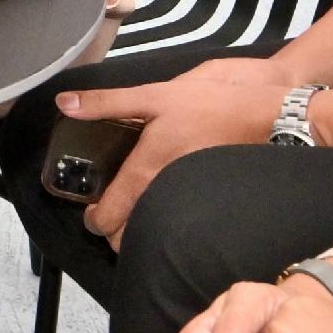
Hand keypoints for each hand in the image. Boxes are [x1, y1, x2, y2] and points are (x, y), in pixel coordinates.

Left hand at [63, 56, 281, 244]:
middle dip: (114, 232)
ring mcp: (189, 203)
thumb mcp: (154, 95)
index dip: (94, 220)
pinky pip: (180, 225)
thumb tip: (64, 104)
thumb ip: (107, 103)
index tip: (91, 214)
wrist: (267, 117)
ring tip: (134, 211)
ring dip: (140, 231)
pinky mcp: (210, 203)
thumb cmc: (210, 104)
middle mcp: (165, 193)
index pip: (110, 215)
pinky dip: (167, 224)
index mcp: (145, 170)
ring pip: (155, 235)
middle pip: (129, 237)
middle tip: (109, 214)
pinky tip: (167, 205)